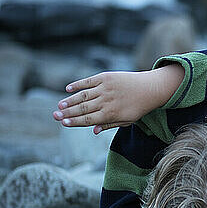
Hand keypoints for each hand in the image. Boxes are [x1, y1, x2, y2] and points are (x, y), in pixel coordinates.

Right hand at [52, 64, 183, 134]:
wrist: (149, 88)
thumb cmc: (138, 107)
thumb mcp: (126, 120)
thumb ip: (109, 124)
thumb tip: (94, 131)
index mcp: (111, 113)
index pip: (88, 119)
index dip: (74, 122)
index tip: (63, 123)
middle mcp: (106, 101)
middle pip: (82, 108)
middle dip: (67, 113)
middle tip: (54, 116)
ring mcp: (105, 88)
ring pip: (83, 95)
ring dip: (69, 100)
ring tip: (59, 106)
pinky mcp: (106, 77)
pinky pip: (88, 81)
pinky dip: (77, 85)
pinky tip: (68, 89)